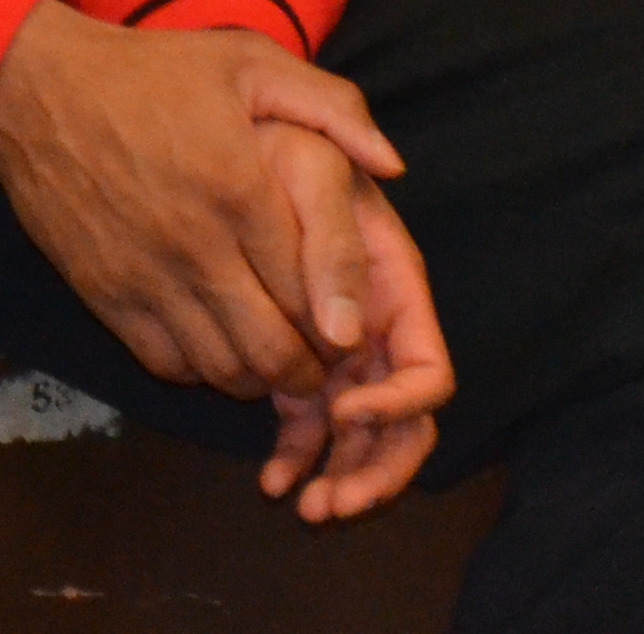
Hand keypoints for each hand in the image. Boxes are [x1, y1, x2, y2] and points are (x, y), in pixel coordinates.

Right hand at [0, 1, 418, 405]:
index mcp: (240, 189)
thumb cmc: (151, 71)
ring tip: (273, 353)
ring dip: (258, 375)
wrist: (36, 87)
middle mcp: (196, 245)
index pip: (314, 292)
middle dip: (310, 367)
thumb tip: (394, 164)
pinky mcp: (105, 295)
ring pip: (223, 369)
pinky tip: (216, 341)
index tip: (353, 326)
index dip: (344, 322)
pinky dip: (201, 367)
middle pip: (273, 350)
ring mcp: (146, 277)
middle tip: (320, 356)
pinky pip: (168, 362)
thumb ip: (332, 107)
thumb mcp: (249, 62)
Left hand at [249, 122, 452, 520]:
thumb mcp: (310, 166)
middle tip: (333, 503)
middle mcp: (376, 328)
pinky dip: (298, 460)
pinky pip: (309, 427)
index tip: (345, 411)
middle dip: (376, 471)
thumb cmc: (272, 142)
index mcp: (396, 288)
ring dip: (342, 480)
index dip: (399, 406)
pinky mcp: (294, 365)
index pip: (427, 371)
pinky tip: (272, 483)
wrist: (216, 134)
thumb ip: (337, 241)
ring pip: (357, 438)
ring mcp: (337, 353)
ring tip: (307, 509)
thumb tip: (348, 331)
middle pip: (403, 424)